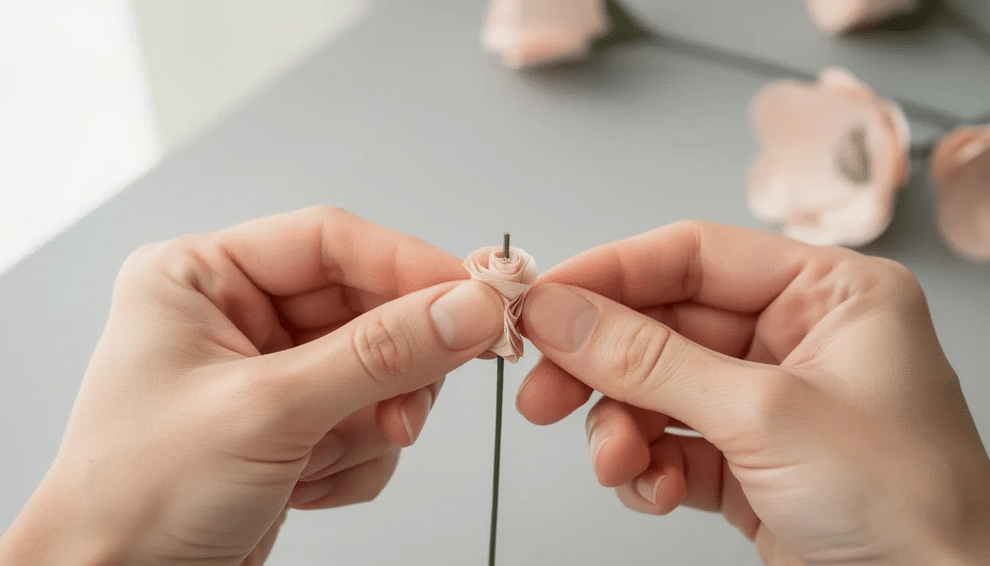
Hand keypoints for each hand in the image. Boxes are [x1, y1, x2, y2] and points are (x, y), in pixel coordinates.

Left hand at [0, 207, 504, 565]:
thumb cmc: (135, 496)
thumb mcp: (267, 412)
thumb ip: (378, 355)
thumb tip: (463, 311)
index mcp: (203, 278)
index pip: (330, 242)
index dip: (408, 265)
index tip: (473, 294)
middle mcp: (239, 317)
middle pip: (365, 307)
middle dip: (394, 366)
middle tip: (412, 403)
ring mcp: (272, 371)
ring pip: (378, 368)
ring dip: (372, 422)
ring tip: (328, 458)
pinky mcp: (296, 421)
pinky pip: (369, 417)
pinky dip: (357, 457)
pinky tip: (309, 483)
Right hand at [517, 220, 989, 564]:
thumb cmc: (906, 505)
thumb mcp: (765, 416)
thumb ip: (651, 360)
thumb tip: (561, 313)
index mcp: (825, 293)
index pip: (692, 256)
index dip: (608, 273)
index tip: (541, 301)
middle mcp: (793, 338)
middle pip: (661, 326)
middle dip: (601, 366)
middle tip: (543, 391)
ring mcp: (765, 402)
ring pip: (655, 390)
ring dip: (620, 428)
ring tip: (615, 463)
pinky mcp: (745, 460)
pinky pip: (668, 444)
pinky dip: (647, 469)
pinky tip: (656, 491)